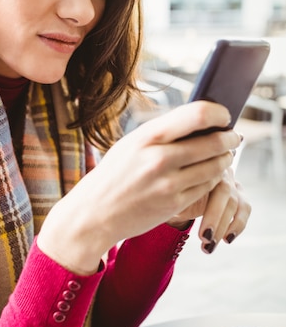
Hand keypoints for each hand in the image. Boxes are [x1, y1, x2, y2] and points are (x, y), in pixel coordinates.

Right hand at [38, 101, 241, 273]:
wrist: (93, 214)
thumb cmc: (113, 175)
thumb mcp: (131, 144)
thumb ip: (162, 133)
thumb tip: (199, 120)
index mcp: (147, 137)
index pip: (198, 115)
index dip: (219, 113)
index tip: (224, 115)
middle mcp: (159, 159)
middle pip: (213, 141)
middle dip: (230, 137)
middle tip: (233, 136)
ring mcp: (168, 184)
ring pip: (215, 166)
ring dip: (226, 158)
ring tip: (225, 154)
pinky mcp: (174, 205)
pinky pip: (206, 187)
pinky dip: (213, 177)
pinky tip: (211, 173)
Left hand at [168, 167, 250, 252]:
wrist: (178, 193)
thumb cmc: (172, 194)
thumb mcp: (170, 194)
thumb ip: (175, 194)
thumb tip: (174, 203)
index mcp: (200, 164)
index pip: (209, 178)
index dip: (204, 201)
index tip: (198, 221)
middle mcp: (218, 169)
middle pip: (224, 191)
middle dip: (215, 218)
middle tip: (204, 238)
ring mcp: (231, 181)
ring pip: (235, 202)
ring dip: (224, 226)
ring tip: (210, 245)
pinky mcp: (239, 194)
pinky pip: (244, 208)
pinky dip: (238, 224)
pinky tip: (227, 239)